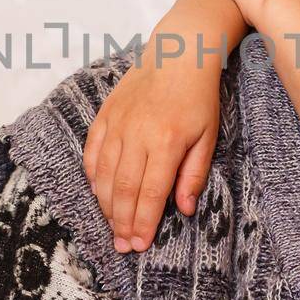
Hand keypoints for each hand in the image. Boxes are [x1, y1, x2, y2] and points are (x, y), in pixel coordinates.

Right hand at [83, 42, 219, 254]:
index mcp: (167, 142)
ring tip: (112, 227)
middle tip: (123, 245)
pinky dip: (92, 177)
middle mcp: (137, 135)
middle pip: (123, 189)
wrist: (177, 53)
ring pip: (103, 175)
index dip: (144, 223)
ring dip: (106, 205)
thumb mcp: (208, 136)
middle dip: (122, 222)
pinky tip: (98, 194)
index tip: (140, 245)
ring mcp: (117, 125)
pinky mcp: (105, 116)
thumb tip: (185, 209)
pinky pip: (92, 152)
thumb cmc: (198, 97)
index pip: (151, 193)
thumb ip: (194, 174)